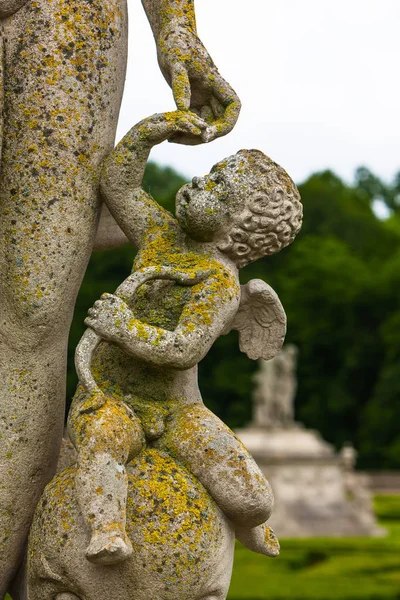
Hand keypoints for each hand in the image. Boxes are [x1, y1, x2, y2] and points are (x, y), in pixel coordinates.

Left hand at [85, 293, 129, 343]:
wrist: (128, 333)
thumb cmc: (130, 324)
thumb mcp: (126, 310)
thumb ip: (119, 306)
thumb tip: (115, 307)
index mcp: (113, 300)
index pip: (104, 296)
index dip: (104, 301)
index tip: (105, 306)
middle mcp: (104, 305)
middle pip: (96, 303)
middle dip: (98, 308)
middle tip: (100, 315)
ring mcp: (99, 314)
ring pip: (90, 311)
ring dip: (92, 315)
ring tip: (96, 320)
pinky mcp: (95, 323)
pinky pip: (87, 320)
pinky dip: (89, 322)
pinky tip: (93, 326)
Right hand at [139, 110, 210, 145]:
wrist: (140, 136)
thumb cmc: (151, 135)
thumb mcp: (166, 132)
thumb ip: (173, 130)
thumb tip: (177, 133)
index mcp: (172, 116)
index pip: (187, 116)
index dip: (196, 120)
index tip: (204, 126)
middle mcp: (172, 116)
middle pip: (189, 116)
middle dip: (199, 121)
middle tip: (209, 126)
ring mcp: (171, 119)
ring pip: (187, 119)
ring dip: (198, 124)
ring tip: (207, 129)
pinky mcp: (169, 124)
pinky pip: (182, 125)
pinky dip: (190, 128)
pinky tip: (198, 133)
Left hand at [157, 26, 240, 144]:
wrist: (169, 36)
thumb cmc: (175, 42)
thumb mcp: (175, 61)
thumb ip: (180, 85)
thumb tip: (183, 109)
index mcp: (217, 82)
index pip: (233, 107)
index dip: (225, 124)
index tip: (208, 134)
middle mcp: (213, 93)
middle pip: (218, 122)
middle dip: (204, 135)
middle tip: (181, 139)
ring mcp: (203, 99)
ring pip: (204, 125)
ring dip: (191, 135)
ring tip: (171, 138)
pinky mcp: (191, 102)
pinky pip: (191, 121)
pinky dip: (183, 129)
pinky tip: (169, 134)